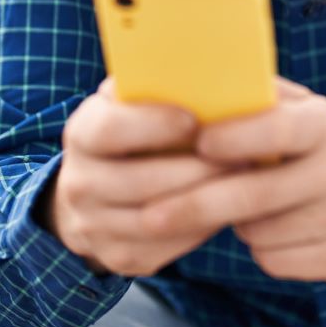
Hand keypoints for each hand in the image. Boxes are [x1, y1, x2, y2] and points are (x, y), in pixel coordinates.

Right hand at [48, 77, 233, 276]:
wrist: (95, 189)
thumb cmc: (132, 131)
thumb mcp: (133, 102)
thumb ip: (157, 86)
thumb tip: (212, 68)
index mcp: (82, 134)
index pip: (110, 129)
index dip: (153, 124)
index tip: (195, 119)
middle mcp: (79, 182)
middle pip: (140, 181)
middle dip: (197, 168)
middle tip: (244, 155)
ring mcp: (94, 226)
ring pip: (158, 219)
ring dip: (207, 200)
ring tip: (246, 180)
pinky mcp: (120, 258)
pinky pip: (168, 248)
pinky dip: (202, 228)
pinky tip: (227, 208)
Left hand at [144, 78, 325, 289]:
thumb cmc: (315, 145)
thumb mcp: (298, 109)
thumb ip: (254, 98)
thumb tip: (190, 86)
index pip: (278, 128)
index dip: (236, 137)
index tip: (197, 143)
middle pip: (256, 196)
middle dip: (196, 205)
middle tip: (150, 215)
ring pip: (259, 233)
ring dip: (235, 224)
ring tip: (241, 205)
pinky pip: (274, 261)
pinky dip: (260, 248)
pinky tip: (269, 228)